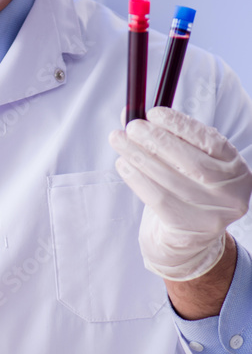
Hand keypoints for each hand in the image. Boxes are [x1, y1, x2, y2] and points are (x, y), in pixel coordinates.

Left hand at [109, 107, 251, 280]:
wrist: (188, 241)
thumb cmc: (187, 192)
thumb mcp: (187, 163)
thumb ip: (166, 137)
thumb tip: (130, 113)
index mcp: (235, 169)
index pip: (210, 141)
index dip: (180, 125)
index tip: (153, 113)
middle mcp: (230, 192)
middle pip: (189, 160)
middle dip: (156, 139)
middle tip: (132, 127)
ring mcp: (211, 214)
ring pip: (169, 178)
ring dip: (139, 155)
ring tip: (119, 140)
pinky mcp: (187, 229)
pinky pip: (157, 198)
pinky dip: (136, 178)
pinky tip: (123, 164)